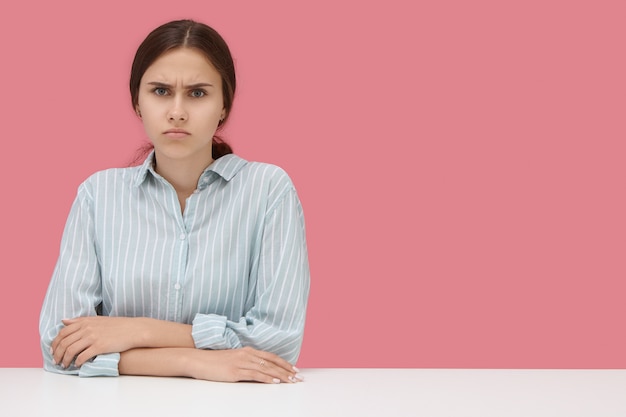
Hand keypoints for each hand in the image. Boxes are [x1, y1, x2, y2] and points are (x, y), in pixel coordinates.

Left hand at [51, 316, 141, 367]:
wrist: (133, 330)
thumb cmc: (117, 325)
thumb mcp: (97, 319)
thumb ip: (79, 320)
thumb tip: (64, 320)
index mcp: (85, 321)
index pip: (63, 332)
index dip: (55, 343)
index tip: (53, 351)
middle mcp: (87, 328)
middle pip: (64, 342)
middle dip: (57, 354)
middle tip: (56, 361)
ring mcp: (93, 337)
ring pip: (71, 350)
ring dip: (65, 360)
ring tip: (65, 365)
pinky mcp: (99, 346)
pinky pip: (83, 356)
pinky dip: (77, 362)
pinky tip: (77, 365)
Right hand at [186, 346, 303, 383]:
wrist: (198, 360)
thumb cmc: (215, 361)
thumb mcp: (234, 359)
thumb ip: (246, 361)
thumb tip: (258, 369)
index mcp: (248, 351)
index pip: (271, 357)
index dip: (284, 363)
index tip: (295, 369)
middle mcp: (247, 354)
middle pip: (272, 362)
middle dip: (287, 370)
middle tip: (299, 377)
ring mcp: (242, 362)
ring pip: (267, 369)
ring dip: (281, 376)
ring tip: (291, 381)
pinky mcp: (236, 371)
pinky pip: (255, 375)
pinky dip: (267, 379)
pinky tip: (275, 382)